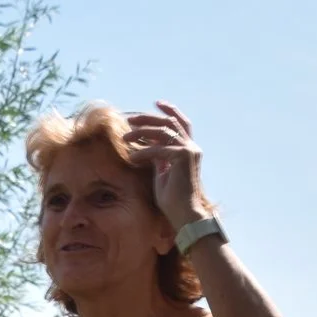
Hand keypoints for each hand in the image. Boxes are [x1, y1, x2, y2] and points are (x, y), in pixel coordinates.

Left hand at [124, 102, 211, 229]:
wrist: (184, 214)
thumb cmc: (173, 198)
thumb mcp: (163, 172)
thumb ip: (159, 157)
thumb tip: (148, 144)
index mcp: (189, 149)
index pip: (181, 123)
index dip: (170, 111)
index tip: (157, 103)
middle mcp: (191, 147)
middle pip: (170, 123)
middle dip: (148, 119)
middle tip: (130, 120)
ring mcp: (189, 151)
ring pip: (163, 132)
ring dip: (142, 133)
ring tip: (125, 138)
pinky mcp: (183, 158)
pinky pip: (159, 150)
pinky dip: (144, 152)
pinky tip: (132, 157)